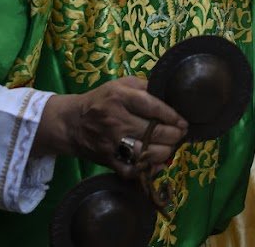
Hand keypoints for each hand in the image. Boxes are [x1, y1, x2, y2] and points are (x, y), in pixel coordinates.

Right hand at [36, 76, 187, 178]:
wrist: (71, 123)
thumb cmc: (101, 100)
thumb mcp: (120, 84)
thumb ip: (145, 86)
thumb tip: (171, 95)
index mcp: (120, 97)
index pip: (153, 107)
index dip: (172, 116)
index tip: (183, 122)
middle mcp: (116, 120)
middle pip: (153, 132)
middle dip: (174, 136)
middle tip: (180, 135)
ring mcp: (111, 142)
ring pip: (145, 153)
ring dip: (165, 153)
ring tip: (171, 147)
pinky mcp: (107, 160)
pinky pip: (131, 170)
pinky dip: (148, 170)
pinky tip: (156, 164)